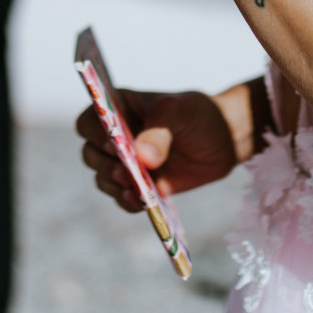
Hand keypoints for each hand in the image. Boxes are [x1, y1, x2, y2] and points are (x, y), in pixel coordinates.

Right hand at [78, 89, 240, 211]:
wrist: (223, 138)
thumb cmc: (196, 114)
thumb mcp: (179, 111)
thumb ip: (159, 130)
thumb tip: (142, 158)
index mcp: (118, 109)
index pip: (89, 121)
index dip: (94, 133)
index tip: (113, 144)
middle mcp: (116, 137)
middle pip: (91, 154)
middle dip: (104, 165)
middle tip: (125, 172)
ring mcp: (127, 163)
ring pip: (104, 178)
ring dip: (114, 186)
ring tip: (134, 190)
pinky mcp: (140, 185)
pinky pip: (123, 197)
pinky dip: (127, 202)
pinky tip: (141, 203)